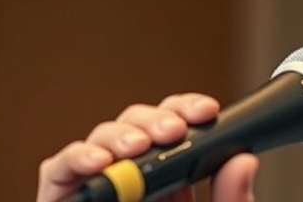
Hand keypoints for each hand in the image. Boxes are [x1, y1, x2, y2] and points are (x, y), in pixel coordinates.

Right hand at [36, 93, 258, 201]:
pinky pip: (58, 172)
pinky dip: (76, 159)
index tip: (207, 110)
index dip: (187, 110)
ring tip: (138, 147)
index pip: (178, 129)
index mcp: (174, 185)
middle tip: (174, 131)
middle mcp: (137, 185)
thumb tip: (243, 160)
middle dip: (154, 120)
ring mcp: (102, 193)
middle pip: (137, 127)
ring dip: (119, 135)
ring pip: (100, 141)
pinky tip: (98, 163)